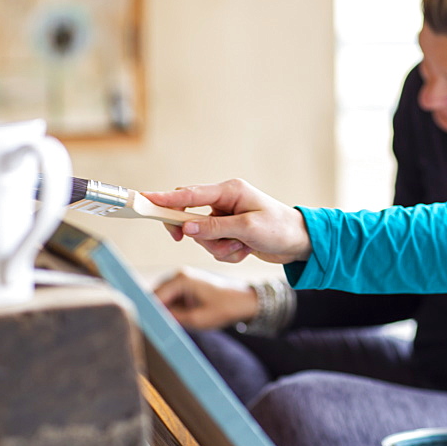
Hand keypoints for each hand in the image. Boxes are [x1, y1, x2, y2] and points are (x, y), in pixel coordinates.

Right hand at [144, 179, 311, 264]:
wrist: (301, 243)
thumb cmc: (280, 229)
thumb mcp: (247, 229)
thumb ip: (215, 228)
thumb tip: (186, 228)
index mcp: (230, 191)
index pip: (190, 194)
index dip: (166, 199)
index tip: (144, 200)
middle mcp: (225, 202)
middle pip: (190, 217)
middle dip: (200, 235)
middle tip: (191, 241)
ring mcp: (226, 218)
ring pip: (202, 238)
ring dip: (220, 248)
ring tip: (243, 246)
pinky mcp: (229, 233)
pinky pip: (215, 247)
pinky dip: (228, 253)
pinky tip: (246, 251)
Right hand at [153, 266, 258, 329]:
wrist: (245, 301)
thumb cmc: (226, 308)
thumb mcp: (197, 319)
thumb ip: (173, 319)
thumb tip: (153, 320)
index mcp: (181, 279)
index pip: (154, 297)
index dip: (149, 313)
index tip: (146, 328)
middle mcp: (179, 275)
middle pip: (156, 297)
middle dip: (155, 312)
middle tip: (155, 330)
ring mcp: (182, 279)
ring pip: (163, 300)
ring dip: (164, 312)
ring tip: (170, 326)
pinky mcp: (186, 286)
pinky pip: (171, 300)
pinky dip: (172, 311)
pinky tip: (179, 320)